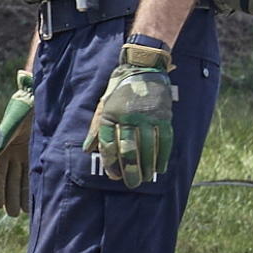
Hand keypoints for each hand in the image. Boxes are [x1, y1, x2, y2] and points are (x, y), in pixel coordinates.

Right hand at [0, 69, 32, 217]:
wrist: (40, 95)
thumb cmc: (24, 106)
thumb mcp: (12, 122)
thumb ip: (3, 137)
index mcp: (2, 145)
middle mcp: (12, 151)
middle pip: (9, 179)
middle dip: (10, 197)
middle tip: (11, 214)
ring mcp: (25, 152)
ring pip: (21, 178)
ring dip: (21, 194)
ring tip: (22, 211)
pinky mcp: (37, 151)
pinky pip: (33, 171)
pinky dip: (33, 185)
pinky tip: (36, 197)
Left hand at [83, 42, 176, 186]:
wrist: (143, 68)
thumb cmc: (119, 90)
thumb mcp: (103, 106)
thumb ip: (96, 128)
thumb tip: (87, 150)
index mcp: (110, 116)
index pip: (108, 145)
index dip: (110, 163)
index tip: (114, 175)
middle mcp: (128, 118)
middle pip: (129, 150)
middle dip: (130, 170)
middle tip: (131, 183)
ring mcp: (147, 117)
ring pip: (148, 148)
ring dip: (147, 167)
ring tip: (145, 178)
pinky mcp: (163, 116)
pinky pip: (164, 140)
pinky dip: (163, 156)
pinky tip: (160, 168)